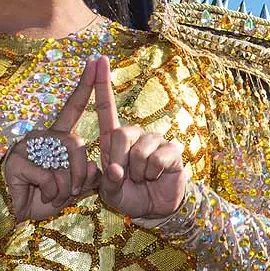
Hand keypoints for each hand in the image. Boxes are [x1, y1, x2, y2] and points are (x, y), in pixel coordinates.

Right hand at [3, 58, 100, 220]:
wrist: (14, 214)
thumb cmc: (43, 197)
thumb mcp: (72, 186)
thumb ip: (89, 175)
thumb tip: (99, 168)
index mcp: (56, 137)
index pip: (73, 107)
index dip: (86, 85)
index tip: (97, 61)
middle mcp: (43, 135)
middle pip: (78, 144)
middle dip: (81, 173)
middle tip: (71, 190)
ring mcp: (28, 145)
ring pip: (66, 161)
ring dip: (66, 186)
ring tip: (52, 193)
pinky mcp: (17, 159)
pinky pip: (50, 176)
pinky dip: (51, 192)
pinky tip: (38, 194)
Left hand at [95, 56, 187, 222]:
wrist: (155, 210)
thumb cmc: (129, 196)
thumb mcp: (110, 193)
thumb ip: (107, 182)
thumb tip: (115, 169)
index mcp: (113, 140)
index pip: (106, 108)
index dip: (101, 84)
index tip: (98, 60)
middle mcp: (134, 135)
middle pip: (120, 133)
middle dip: (120, 160)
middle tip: (126, 176)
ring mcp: (154, 140)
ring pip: (140, 149)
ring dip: (138, 171)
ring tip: (142, 178)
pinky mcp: (172, 150)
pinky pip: (158, 157)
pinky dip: (153, 173)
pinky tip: (155, 177)